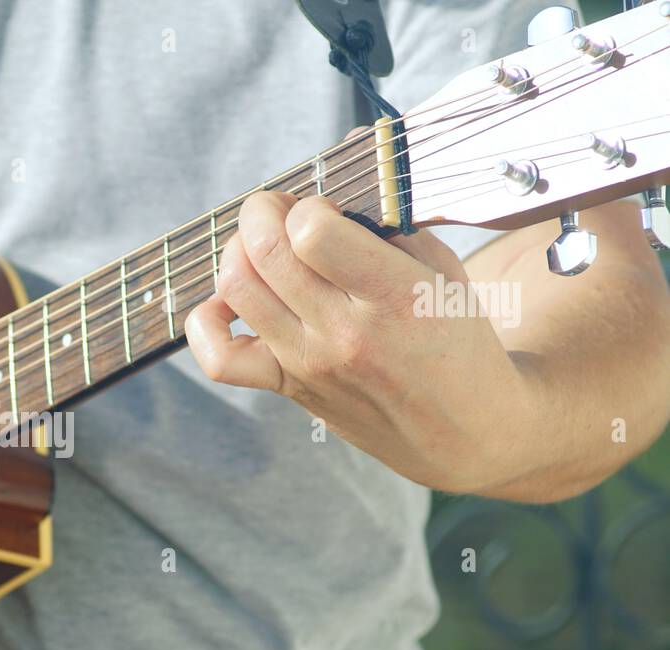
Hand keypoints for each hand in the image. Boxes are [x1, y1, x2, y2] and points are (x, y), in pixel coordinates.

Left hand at [184, 190, 530, 494]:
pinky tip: (230, 302)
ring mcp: (309, 364)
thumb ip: (390, 230)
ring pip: (236, 289)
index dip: (308, 205)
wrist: (463, 431)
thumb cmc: (457, 341)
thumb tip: (332, 196)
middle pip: (265, 251)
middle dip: (262, 212)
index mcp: (395, 296)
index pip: (313, 232)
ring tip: (263, 247)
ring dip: (238, 251)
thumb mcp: (444, 273)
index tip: (324, 209)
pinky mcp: (288, 387)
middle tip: (280, 211)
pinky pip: (220, 358)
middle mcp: (344, 333)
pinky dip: (208, 321)